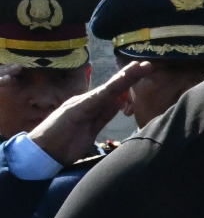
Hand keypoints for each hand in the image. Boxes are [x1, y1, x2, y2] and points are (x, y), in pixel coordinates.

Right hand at [29, 61, 152, 165]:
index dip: (128, 83)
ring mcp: (80, 104)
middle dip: (129, 76)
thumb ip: (103, 115)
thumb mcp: (91, 129)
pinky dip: (107, 92)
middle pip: (112, 87)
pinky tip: (119, 85)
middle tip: (147, 65)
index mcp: (90, 106)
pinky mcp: (75, 110)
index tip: (143, 73)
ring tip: (138, 69)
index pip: (113, 92)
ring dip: (123, 79)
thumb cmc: (65, 142)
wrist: (42, 151)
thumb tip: (118, 102)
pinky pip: (95, 100)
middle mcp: (86, 101)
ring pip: (106, 90)